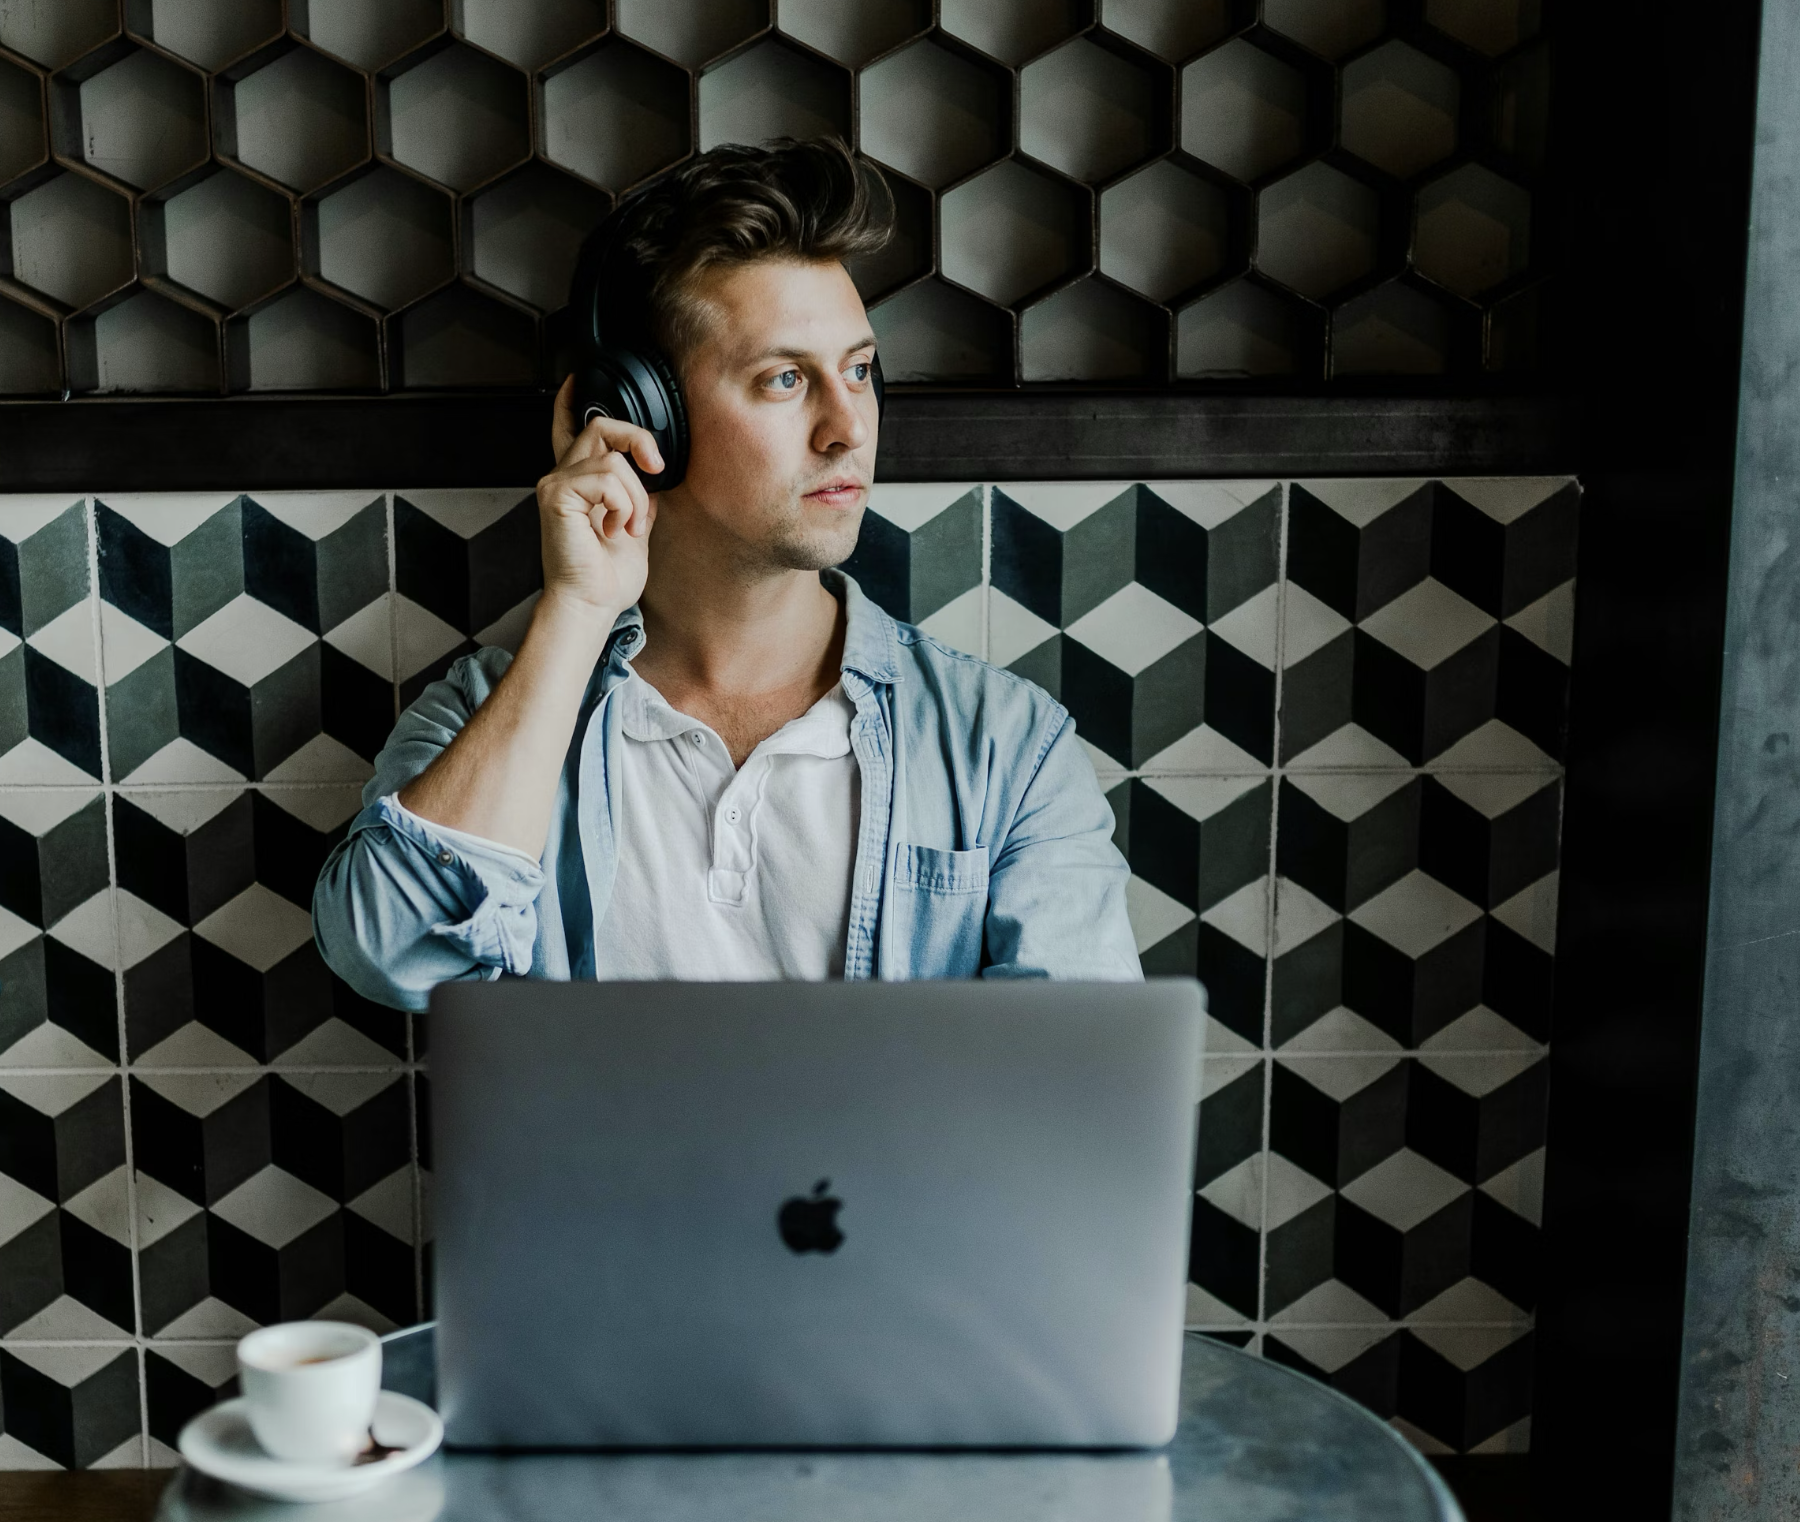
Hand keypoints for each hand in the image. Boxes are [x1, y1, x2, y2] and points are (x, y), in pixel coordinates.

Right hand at [535, 375, 663, 624]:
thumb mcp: (634, 526)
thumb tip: (650, 478)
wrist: (591, 604)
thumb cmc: (606, 576)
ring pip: (613, 459)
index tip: (577, 380)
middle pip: (600, 425)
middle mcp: (563, 477)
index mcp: (579, 484)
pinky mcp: (556, 495)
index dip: (571, 402)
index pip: (569, 431)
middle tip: (657, 468)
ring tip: (629, 527)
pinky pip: (606, 478)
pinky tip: (616, 528)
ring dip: (636, 496)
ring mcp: (556, 484)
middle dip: (638, 440)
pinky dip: (623, 504)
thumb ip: (637, 497)